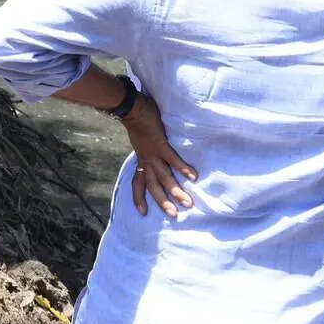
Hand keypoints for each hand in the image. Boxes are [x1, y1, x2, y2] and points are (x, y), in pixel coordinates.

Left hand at [122, 93, 197, 216]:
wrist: (130, 108)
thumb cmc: (136, 120)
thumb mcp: (139, 140)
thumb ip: (146, 147)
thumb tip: (152, 149)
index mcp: (141, 159)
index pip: (138, 183)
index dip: (139, 198)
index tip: (142, 212)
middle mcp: (146, 160)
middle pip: (153, 186)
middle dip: (163, 202)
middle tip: (174, 215)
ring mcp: (153, 154)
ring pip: (164, 178)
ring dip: (176, 191)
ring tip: (187, 202)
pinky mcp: (161, 145)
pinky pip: (172, 160)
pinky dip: (183, 168)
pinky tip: (193, 176)